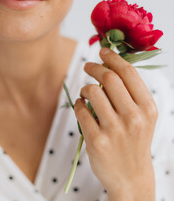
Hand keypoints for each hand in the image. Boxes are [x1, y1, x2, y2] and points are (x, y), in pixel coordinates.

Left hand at [74, 47, 157, 200]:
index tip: (102, 51)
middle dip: (94, 67)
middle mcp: (134, 117)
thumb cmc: (135, 141)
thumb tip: (109, 66)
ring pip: (92, 91)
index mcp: (148, 108)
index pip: (128, 73)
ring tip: (86, 92)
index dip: (113, 58)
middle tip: (87, 66)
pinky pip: (80, 110)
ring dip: (85, 87)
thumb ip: (130, 93)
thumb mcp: (143, 117)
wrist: (131, 176)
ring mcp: (115, 130)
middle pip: (109, 78)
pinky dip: (78, 103)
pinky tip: (81, 106)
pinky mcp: (97, 141)